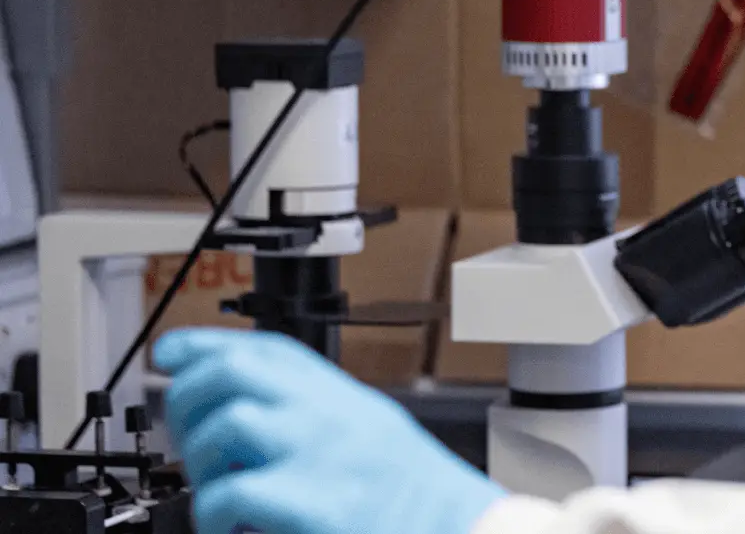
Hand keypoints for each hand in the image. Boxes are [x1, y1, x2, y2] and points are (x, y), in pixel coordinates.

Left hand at [155, 329, 506, 533]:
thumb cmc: (413, 499)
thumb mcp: (372, 436)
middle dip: (190, 398)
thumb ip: (318, 417)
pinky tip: (229, 525)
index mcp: (346, 400)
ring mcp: (322, 455)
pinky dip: (213, 513)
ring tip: (216, 487)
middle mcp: (331, 416)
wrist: (459, 531)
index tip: (170, 353)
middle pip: (235, 373)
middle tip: (187, 438)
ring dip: (201, 458)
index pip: (267, 350)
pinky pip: (230, 494)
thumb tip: (249, 412)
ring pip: (228, 422)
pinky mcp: (313, 504)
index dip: (208, 345)